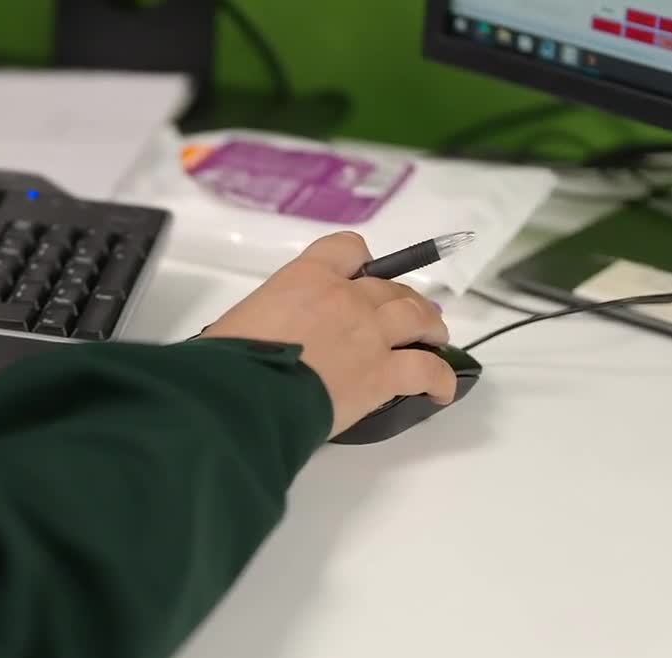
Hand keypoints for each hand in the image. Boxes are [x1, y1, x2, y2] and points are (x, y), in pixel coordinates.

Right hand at [201, 232, 456, 437]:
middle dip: (402, 299)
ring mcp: (369, 334)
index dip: (361, 261)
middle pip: (390, 288)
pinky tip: (441, 390)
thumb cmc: (230, 360)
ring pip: (417, 318)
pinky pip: (426, 370)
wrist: (244, 395)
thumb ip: (268, 318)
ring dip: (430, 326)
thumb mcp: (239, 320)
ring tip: (435, 338)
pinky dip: (439, 378)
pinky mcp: (382, 373)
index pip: (348, 249)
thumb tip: (270, 340)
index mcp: (305, 278)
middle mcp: (345, 298)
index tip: (362, 276)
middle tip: (408, 316)